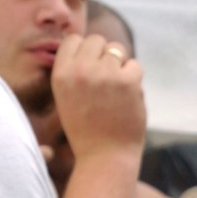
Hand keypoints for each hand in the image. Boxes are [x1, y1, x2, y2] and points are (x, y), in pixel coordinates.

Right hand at [51, 34, 145, 161]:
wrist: (105, 157)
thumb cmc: (87, 131)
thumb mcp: (67, 98)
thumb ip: (75, 72)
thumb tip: (91, 46)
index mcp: (61, 74)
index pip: (74, 40)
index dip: (85, 51)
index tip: (91, 67)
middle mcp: (81, 70)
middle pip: (97, 40)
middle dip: (104, 55)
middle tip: (108, 80)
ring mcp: (105, 74)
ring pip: (118, 49)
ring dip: (121, 65)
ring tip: (117, 90)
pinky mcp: (128, 81)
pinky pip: (135, 65)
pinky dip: (134, 79)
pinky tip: (128, 98)